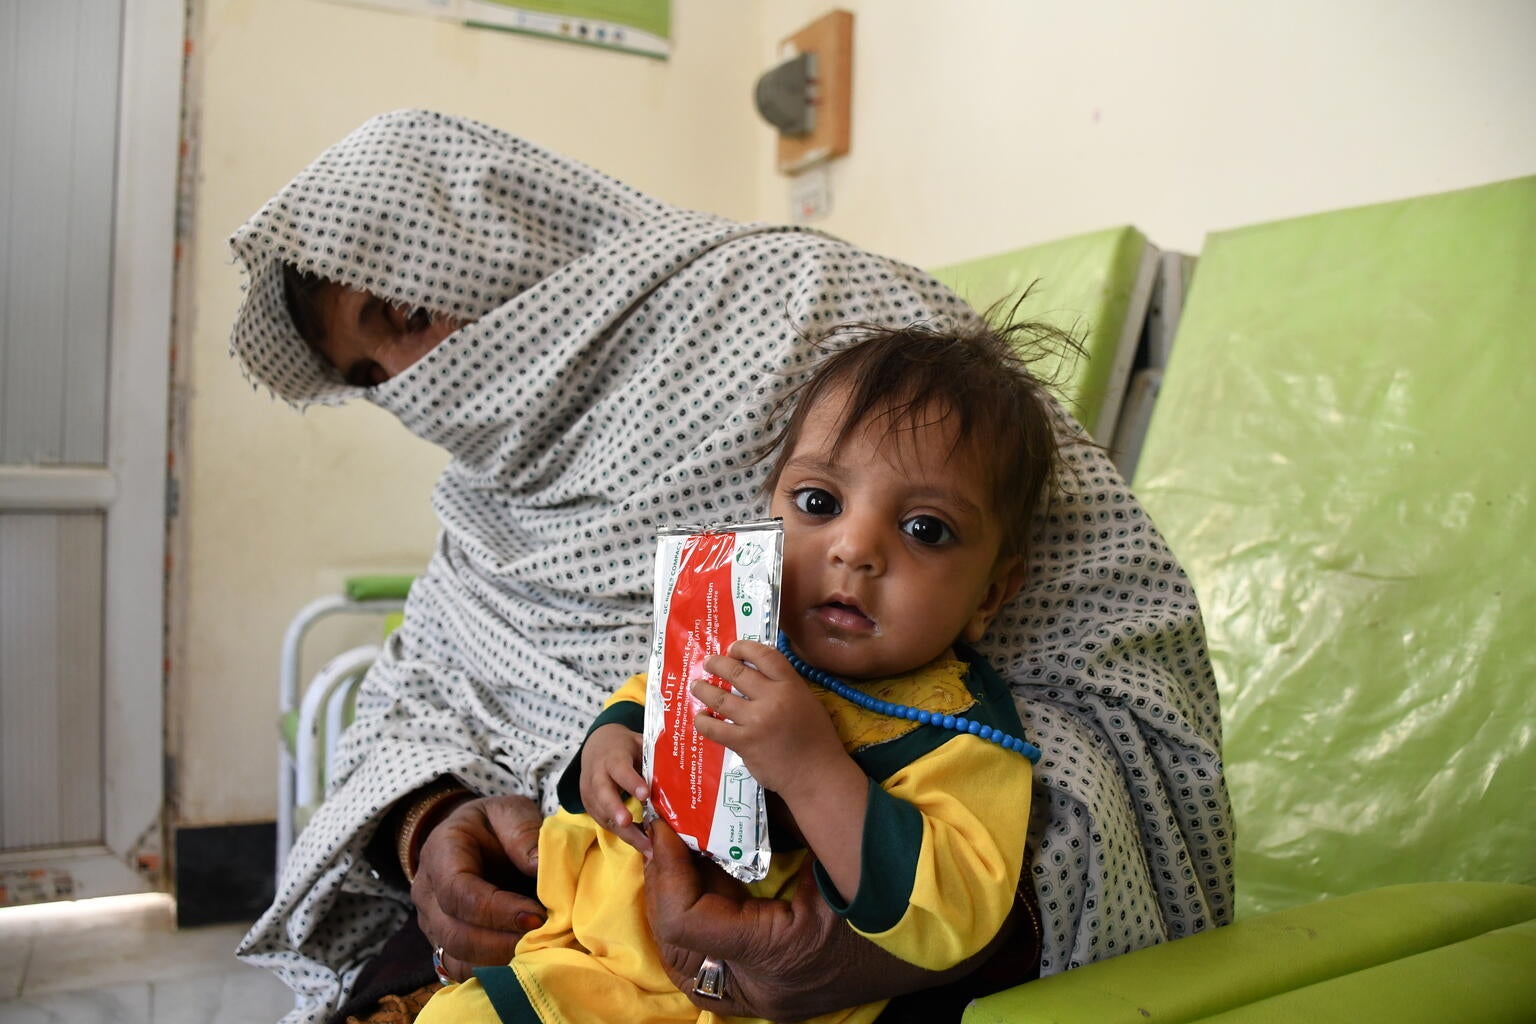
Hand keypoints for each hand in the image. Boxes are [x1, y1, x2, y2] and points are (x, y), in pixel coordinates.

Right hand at [412, 794, 545, 982]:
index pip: (458, 893)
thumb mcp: (510, 811)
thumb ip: (523, 833)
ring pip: (457, 958)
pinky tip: (524, 963)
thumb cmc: (494, 825)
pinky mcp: (444, 945)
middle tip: (544, 939)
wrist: (472, 838)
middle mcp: (427, 894)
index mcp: (440, 854)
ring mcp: (432, 924)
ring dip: (500, 962)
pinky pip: (461, 970)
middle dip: (502, 943)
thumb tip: (541, 868)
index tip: (536, 916)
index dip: (497, 911)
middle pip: (454, 934)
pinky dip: (493, 973)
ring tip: (538, 952)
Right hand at [578, 723, 650, 853]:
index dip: (631, 782)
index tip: (645, 794)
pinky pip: (604, 823)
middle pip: (603, 794)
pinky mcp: (589, 806)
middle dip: (615, 809)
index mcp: (612, 758)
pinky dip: (622, 834)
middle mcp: (597, 775)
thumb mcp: (638, 744)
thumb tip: (680, 772)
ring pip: (603, 814)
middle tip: (627, 822)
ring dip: (624, 831)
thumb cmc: (624, 747)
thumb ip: (652, 757)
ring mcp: (590, 792)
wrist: (596, 747)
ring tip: (646, 846)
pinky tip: (641, 843)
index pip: (620, 769)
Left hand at [645, 818, 1004, 1019]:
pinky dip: (699, 923)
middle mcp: (763, 989)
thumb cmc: (892, 891)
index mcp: (778, 955)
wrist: (939, 943)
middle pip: (675, 948)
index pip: (687, 922)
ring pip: (686, 963)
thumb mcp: (835, 854)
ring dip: (674, 908)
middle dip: (660, 889)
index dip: (667, 871)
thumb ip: (783, 826)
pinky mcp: (769, 991)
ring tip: (676, 857)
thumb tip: (728, 789)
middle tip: (662, 839)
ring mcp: (765, 997)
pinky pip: (712, 964)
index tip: (664, 828)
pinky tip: (705, 881)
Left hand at [692, 639, 844, 795]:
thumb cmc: (816, 739)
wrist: (816, 775)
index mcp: (791, 685)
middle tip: (708, 663)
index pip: (764, 655)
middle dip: (717, 664)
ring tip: (697, 686)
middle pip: (736, 671)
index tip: (732, 648)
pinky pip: (714, 728)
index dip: (744, 647)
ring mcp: (755, 721)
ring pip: (719, 698)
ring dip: (703, 689)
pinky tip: (700, 718)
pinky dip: (703, 721)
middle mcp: (772, 698)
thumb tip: (758, 676)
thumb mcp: (807, 702)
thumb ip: (785, 687)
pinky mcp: (743, 743)